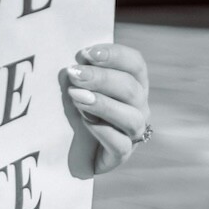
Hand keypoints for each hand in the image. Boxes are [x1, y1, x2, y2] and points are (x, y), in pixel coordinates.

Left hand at [62, 42, 150, 174]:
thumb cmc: (75, 111)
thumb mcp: (76, 88)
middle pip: (130, 88)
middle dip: (101, 78)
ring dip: (103, 104)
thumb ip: (77, 75)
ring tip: (76, 96)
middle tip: (74, 73)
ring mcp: (133, 132)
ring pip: (131, 117)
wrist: (70, 150)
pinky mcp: (121, 155)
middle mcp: (139, 107)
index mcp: (133, 84)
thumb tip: (72, 66)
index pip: (135, 64)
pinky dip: (103, 131)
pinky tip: (84, 122)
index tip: (86, 52)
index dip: (115, 55)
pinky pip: (120, 144)